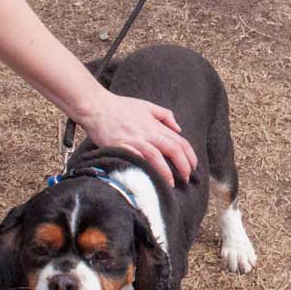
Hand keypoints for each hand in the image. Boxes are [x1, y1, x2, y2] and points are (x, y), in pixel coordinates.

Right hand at [78, 91, 196, 185]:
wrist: (97, 107)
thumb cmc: (120, 106)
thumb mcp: (147, 105)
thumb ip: (165, 115)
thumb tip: (178, 128)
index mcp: (155, 125)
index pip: (179, 141)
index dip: (189, 156)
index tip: (193, 167)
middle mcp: (148, 133)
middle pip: (172, 149)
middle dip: (183, 166)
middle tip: (186, 179)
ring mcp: (134, 140)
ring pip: (156, 157)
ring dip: (165, 172)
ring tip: (170, 184)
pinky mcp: (121, 146)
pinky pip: (135, 158)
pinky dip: (144, 168)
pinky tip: (149, 178)